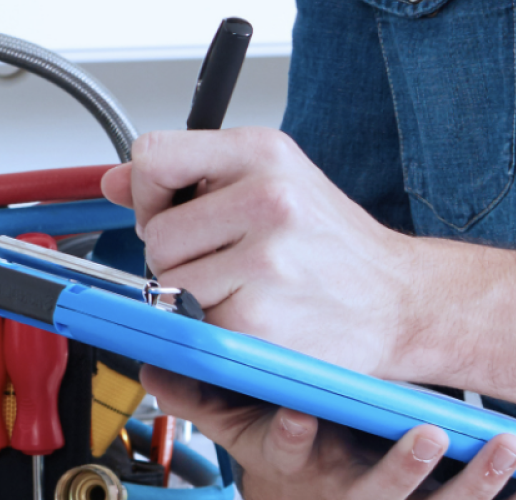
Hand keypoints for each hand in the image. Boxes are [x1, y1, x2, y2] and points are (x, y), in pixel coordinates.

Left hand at [103, 127, 450, 377]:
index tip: (172, 211)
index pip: (154, 156)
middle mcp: (268, 199)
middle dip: (178, 256)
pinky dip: (216, 330)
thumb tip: (113, 181)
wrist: (402, 301)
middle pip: (156, 233)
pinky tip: (258, 318)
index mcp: (264, 153)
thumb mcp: (273, 182)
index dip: (149, 192)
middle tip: (226, 263)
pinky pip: (195, 325)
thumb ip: (190, 175)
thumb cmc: (334, 246)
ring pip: (170, 283)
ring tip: (247, 289)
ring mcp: (265, 261)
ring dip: (195, 297)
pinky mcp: (259, 320)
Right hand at [143, 366, 515, 499]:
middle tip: (428, 433)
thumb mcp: (238, 437)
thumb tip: (153, 363)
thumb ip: (203, 399)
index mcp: (300, 471)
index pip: (289, 454)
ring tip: (508, 448)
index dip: (291, 435)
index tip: (298, 413)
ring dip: (475, 483)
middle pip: (374, 495)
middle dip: (401, 467)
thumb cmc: (287, 467)